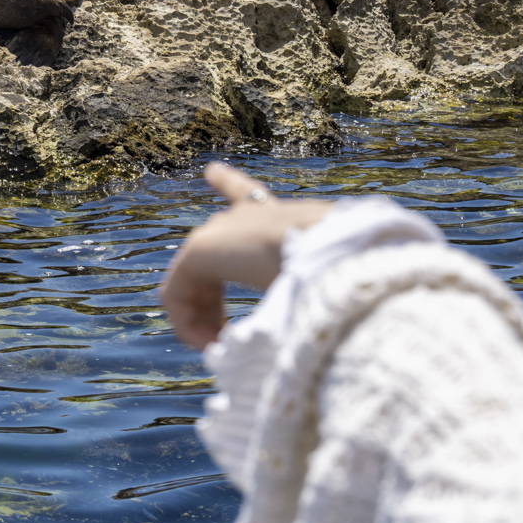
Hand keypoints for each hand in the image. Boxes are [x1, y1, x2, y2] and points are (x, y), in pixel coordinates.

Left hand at [161, 163, 330, 348]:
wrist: (340, 260)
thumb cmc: (344, 277)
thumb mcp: (323, 289)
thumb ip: (306, 300)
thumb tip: (307, 341)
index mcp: (283, 219)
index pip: (249, 196)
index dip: (228, 183)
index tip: (210, 171)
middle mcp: (248, 217)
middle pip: (213, 254)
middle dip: (207, 300)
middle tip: (216, 341)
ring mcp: (221, 229)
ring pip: (194, 281)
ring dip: (204, 321)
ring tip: (218, 351)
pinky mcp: (200, 249)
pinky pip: (177, 293)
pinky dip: (188, 324)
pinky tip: (207, 347)